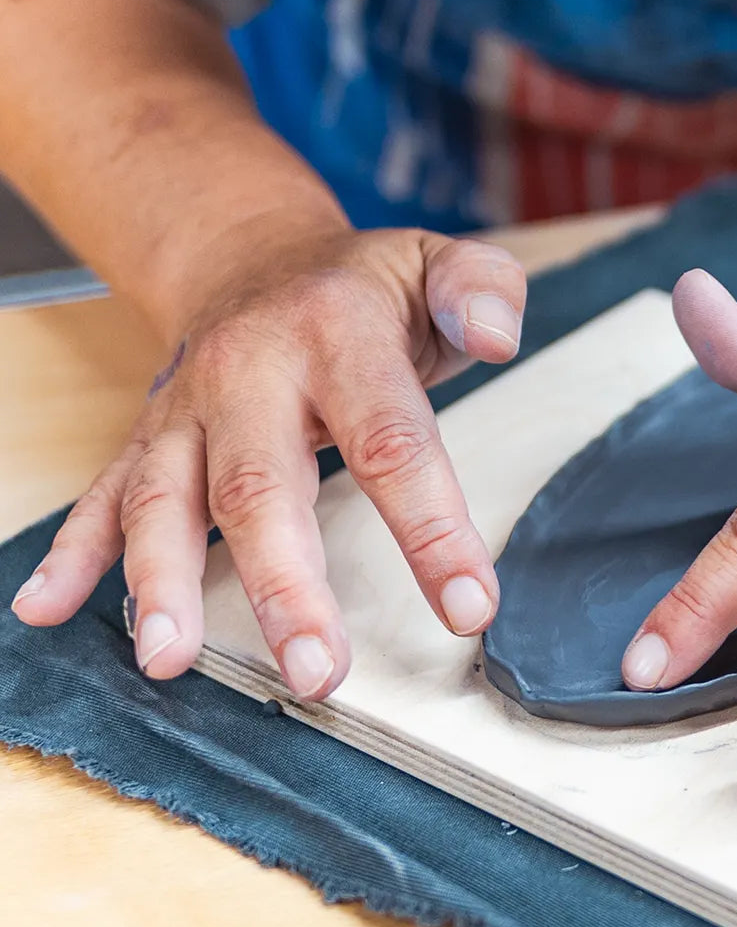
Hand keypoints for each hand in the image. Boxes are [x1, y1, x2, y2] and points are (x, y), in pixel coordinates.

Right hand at [11, 225, 526, 698]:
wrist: (256, 255)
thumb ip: (483, 290)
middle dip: (285, 586)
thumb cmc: (360, 287)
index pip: (391, 441)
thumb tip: (498, 335)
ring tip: (171, 659)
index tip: (467, 609)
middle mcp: (249, 370)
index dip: (431, 530)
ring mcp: (189, 408)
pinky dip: (75, 552)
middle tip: (316, 671)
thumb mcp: (439, 266)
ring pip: (167, 497)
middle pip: (262, 485)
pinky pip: (104, 492)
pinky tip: (49, 608)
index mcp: (336, 333)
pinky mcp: (151, 435)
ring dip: (163, 582)